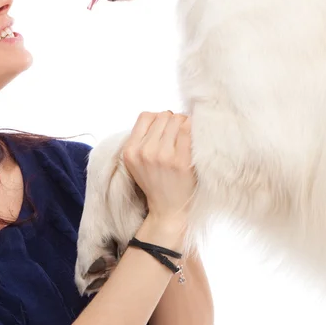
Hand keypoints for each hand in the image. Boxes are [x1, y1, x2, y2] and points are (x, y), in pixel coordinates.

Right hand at [122, 111, 195, 225]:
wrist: (167, 209)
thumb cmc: (156, 181)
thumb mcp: (137, 160)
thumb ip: (143, 138)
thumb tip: (165, 115)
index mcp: (130, 150)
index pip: (146, 116)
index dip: (158, 118)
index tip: (165, 128)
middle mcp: (144, 151)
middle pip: (163, 116)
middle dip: (172, 121)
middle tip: (178, 133)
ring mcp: (163, 156)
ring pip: (176, 119)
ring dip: (184, 123)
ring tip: (186, 136)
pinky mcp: (181, 161)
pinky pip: (188, 130)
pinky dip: (193, 128)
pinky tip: (195, 136)